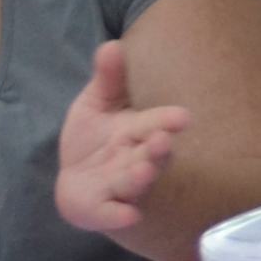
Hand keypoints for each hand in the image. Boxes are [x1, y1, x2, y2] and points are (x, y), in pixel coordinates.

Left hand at [52, 39, 189, 236]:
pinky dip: (118, 216)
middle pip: (152, 156)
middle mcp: (136, 160)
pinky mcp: (103, 208)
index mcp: (138, 133)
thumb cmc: (94, 140)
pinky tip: (127, 216)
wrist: (77, 182)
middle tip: (161, 142)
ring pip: (134, 183)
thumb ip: (108, 79)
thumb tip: (112, 44)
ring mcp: (121, 186)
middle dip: (157, 151)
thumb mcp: (96, 104)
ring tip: (142, 171)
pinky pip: (112, 213)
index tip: (184, 117)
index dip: (168, 121)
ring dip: (140, 178)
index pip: (156, 124)